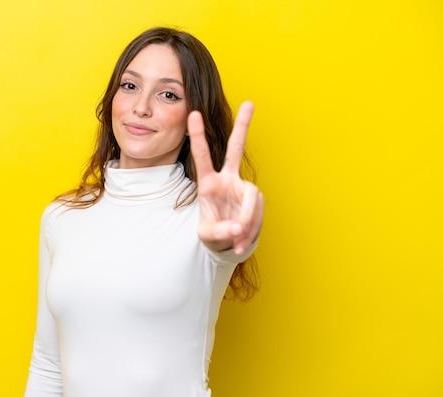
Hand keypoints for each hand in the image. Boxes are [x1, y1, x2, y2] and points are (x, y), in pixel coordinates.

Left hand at [187, 101, 263, 254]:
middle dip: (243, 126)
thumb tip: (238, 228)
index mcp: (207, 184)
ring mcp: (242, 187)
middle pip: (235, 149)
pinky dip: (252, 228)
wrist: (228, 241)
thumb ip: (221, 231)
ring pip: (251, 198)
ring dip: (247, 220)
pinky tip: (242, 239)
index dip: (198, 136)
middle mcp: (226, 179)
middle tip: (249, 102)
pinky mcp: (255, 197)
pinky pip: (257, 211)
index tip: (193, 113)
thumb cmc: (214, 233)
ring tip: (237, 237)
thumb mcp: (209, 235)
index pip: (202, 156)